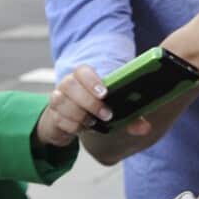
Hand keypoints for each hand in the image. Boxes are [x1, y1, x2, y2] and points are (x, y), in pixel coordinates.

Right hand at [37, 65, 151, 145]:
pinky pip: (59, 119)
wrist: (70, 121)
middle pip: (69, 85)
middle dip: (89, 102)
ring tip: (93, 122)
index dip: (92, 80)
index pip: (83, 70)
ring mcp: (58, 98)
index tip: (105, 93)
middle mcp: (68, 84)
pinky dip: (72, 126)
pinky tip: (82, 128)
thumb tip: (145, 128)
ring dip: (80, 115)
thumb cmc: (96, 109)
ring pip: (61, 102)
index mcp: (84, 77)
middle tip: (106, 115)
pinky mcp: (53, 114)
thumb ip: (131, 118)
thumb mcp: (114, 111)